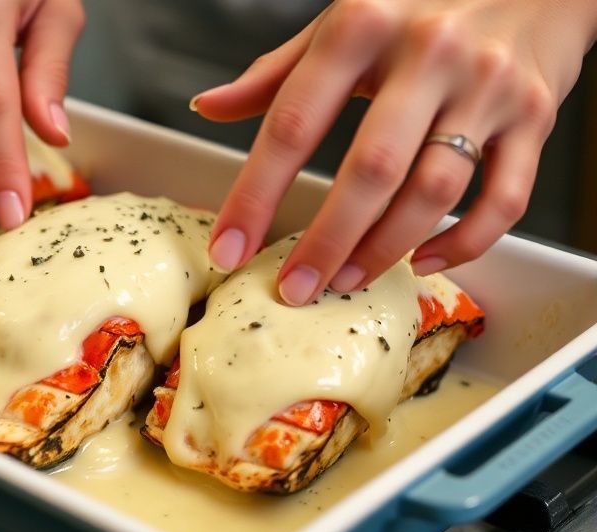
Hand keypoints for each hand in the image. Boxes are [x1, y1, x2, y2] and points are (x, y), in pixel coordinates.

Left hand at [196, 0, 596, 304]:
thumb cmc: (425, 1)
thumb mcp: (342, 21)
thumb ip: (277, 71)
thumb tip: (208, 106)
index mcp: (362, 26)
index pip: (293, 124)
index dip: (254, 194)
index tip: (229, 247)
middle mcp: (429, 54)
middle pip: (370, 170)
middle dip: (325, 241)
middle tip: (295, 288)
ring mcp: (488, 86)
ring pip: (434, 190)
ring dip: (385, 248)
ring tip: (345, 279)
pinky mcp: (536, 115)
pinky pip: (505, 199)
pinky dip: (465, 242)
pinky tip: (425, 260)